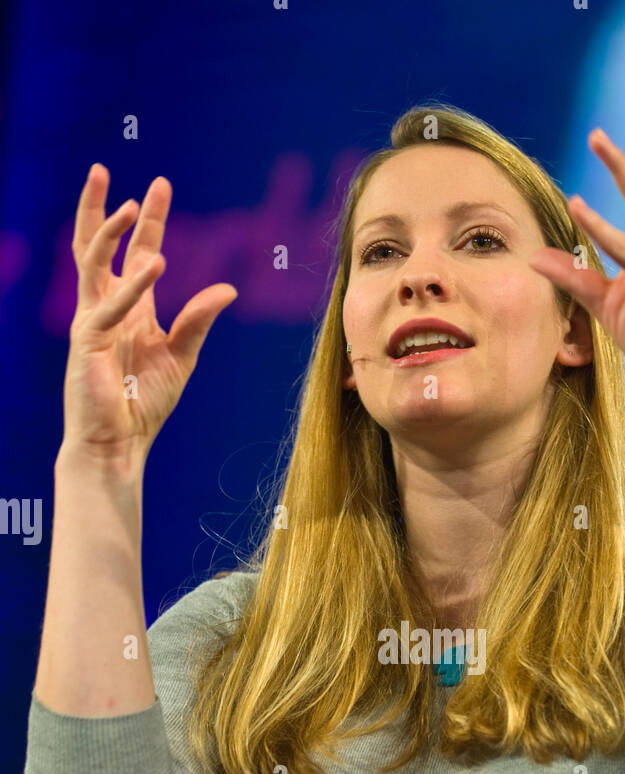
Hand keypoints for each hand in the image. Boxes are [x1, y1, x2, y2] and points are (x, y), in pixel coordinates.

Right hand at [63, 165, 236, 463]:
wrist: (118, 442)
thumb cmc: (145, 403)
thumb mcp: (181, 356)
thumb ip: (198, 320)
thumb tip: (228, 289)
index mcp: (130, 308)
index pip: (137, 252)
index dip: (148, 219)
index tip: (158, 185)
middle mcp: (107, 307)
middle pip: (98, 245)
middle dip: (106, 209)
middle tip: (108, 171)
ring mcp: (92, 321)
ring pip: (91, 263)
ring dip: (109, 232)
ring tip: (129, 205)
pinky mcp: (86, 341)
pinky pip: (108, 306)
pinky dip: (131, 286)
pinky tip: (155, 265)